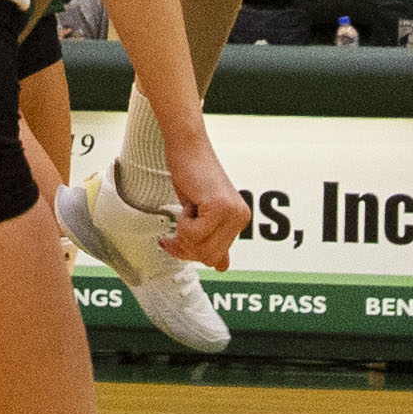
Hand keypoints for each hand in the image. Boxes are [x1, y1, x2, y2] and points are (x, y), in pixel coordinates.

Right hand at [158, 135, 247, 269]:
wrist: (188, 146)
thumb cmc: (191, 174)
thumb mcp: (202, 213)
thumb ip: (213, 238)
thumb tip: (221, 267)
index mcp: (240, 220)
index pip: (216, 258)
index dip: (191, 254)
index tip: (173, 243)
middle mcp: (241, 218)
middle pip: (208, 257)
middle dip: (184, 248)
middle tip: (172, 233)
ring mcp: (232, 212)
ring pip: (200, 248)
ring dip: (183, 234)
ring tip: (185, 212)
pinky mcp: (220, 206)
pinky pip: (194, 233)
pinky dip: (182, 222)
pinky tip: (188, 204)